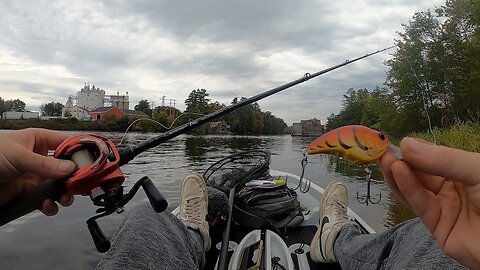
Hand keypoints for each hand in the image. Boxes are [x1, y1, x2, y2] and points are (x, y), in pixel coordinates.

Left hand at [0, 128, 75, 215]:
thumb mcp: (18, 156)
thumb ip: (45, 164)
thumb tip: (71, 169)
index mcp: (40, 140)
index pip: (68, 143)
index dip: (81, 152)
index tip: (94, 164)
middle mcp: (41, 157)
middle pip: (67, 167)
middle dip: (75, 178)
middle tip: (81, 187)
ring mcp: (36, 176)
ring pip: (59, 185)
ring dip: (65, 194)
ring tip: (65, 200)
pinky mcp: (29, 193)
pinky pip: (46, 199)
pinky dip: (51, 205)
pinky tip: (48, 207)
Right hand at [379, 137, 479, 267]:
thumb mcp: (476, 169)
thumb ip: (441, 159)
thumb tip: (407, 144)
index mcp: (465, 172)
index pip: (434, 159)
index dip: (415, 150)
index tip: (397, 141)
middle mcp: (453, 190)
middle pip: (421, 174)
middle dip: (402, 161)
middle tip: (383, 149)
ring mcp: (445, 209)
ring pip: (416, 190)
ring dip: (398, 174)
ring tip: (384, 159)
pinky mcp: (438, 228)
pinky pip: (420, 205)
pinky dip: (407, 189)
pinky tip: (397, 173)